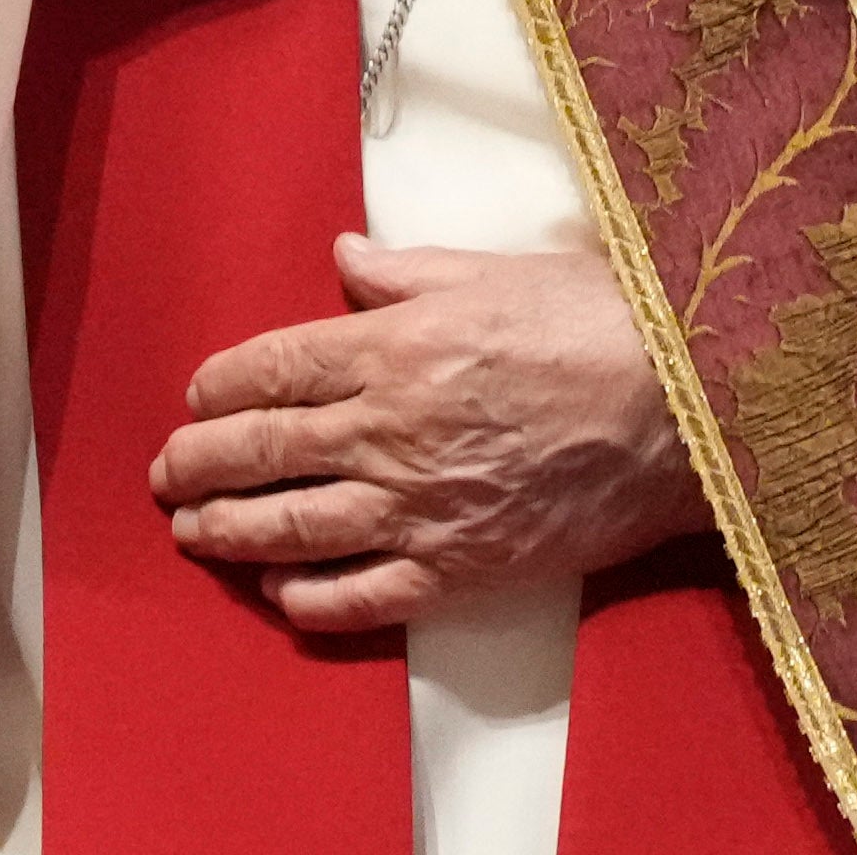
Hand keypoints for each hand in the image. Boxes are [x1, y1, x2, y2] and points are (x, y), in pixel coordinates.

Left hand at [150, 236, 708, 632]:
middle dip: (200, 461)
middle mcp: (390, 431)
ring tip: (195, 530)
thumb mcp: (498, 271)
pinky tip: (283, 593)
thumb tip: (344, 257)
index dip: (222, 385)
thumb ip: (407, 272)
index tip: (198, 396)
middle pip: (264, 451)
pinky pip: (362, 595)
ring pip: (293, 528)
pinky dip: (311, 599)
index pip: (274, 368)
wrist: (688, 410)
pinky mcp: (459, 567)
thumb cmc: (607, 326)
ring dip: (230, 531)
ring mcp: (419, 507)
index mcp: (395, 348)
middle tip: (168, 470)